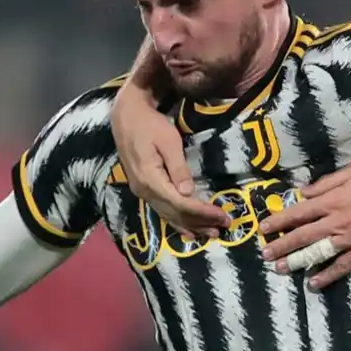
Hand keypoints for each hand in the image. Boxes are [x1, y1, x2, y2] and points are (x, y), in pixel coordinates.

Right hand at [110, 85, 231, 237]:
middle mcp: (144, 191)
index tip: (222, 216)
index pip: (181, 203)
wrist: (126, 116)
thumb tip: (188, 193)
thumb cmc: (150, 124)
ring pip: (169, 215)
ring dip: (191, 225)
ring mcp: (142, 192)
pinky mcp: (143, 189)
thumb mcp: (168, 140)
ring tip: (211, 233)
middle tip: (224, 227)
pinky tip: (188, 232)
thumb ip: (178, 167)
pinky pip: (162, 210)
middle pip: (176, 213)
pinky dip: (177, 222)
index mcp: (150, 179)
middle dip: (201, 222)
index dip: (202, 212)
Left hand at [260, 161, 350, 288]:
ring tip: (280, 268)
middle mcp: (337, 221)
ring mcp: (350, 239)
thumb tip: (304, 192)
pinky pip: (343, 266)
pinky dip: (328, 275)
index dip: (280, 220)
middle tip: (265, 254)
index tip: (264, 227)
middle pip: (303, 235)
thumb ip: (327, 182)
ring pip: (318, 252)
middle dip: (281, 244)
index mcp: (333, 200)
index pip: (299, 212)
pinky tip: (313, 282)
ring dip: (297, 261)